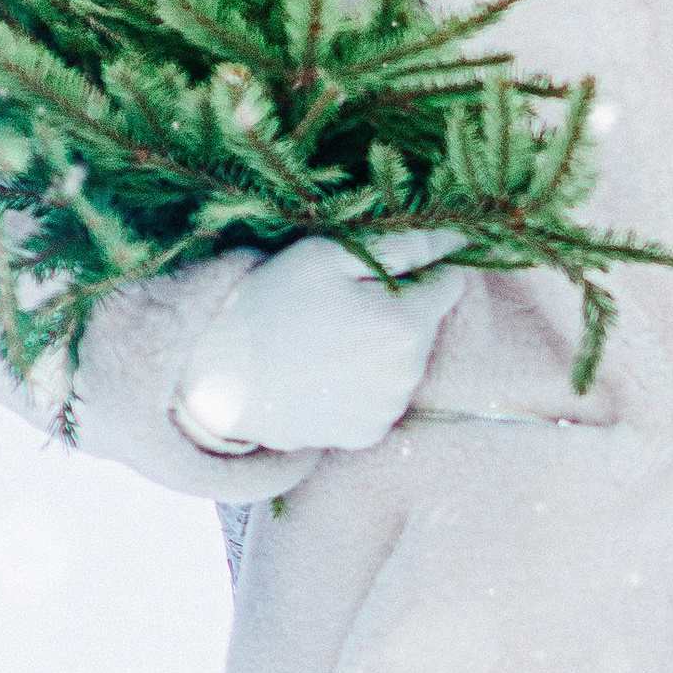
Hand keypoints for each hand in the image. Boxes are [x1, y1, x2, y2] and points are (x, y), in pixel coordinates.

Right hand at [172, 232, 466, 457]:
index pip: (449, 282)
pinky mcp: (366, 435)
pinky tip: (325, 373)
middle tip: (340, 304)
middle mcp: (407, 375)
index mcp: (405, 324)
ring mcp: (388, 410)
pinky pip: (383, 397)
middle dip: (400, 309)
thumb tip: (457, 236)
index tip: (377, 270)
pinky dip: (366, 384)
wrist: (215, 373)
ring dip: (383, 348)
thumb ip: (402, 246)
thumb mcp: (329, 255)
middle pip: (427, 324)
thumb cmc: (269, 301)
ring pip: (406, 362)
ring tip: (327, 340)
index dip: (419, 269)